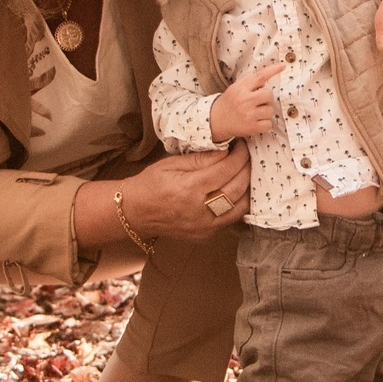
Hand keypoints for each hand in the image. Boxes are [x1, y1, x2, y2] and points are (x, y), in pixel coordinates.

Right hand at [118, 145, 251, 242]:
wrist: (135, 213)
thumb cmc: (151, 184)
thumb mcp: (171, 164)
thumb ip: (201, 159)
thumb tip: (226, 151)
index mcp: (189, 189)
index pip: (225, 170)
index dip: (239, 156)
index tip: (242, 146)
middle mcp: (199, 210)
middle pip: (237, 187)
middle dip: (247, 169)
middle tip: (247, 156)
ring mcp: (204, 227)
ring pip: (241, 206)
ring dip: (248, 187)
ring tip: (246, 172)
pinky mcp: (206, 235)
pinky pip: (232, 219)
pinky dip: (239, 203)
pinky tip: (238, 191)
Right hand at [210, 61, 285, 143]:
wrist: (216, 120)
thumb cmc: (230, 102)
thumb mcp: (235, 88)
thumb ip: (249, 81)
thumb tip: (268, 75)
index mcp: (240, 88)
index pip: (259, 77)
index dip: (273, 70)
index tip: (282, 66)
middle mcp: (245, 100)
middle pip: (269, 94)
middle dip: (266, 98)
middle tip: (257, 102)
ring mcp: (249, 115)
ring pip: (270, 110)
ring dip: (265, 112)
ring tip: (254, 113)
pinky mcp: (252, 127)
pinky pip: (269, 124)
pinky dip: (264, 124)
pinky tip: (255, 122)